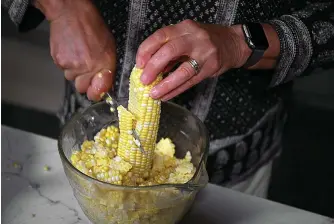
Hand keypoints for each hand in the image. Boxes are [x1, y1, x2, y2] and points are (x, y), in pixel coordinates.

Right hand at [35, 0, 115, 100]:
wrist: (71, 14)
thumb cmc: (92, 27)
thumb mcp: (109, 48)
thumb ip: (108, 67)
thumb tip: (106, 83)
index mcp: (103, 64)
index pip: (99, 91)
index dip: (96, 93)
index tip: (96, 92)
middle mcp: (87, 67)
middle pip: (82, 88)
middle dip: (84, 82)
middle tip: (86, 70)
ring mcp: (72, 65)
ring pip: (71, 78)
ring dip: (75, 71)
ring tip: (78, 55)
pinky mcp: (59, 61)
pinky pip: (62, 69)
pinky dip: (66, 63)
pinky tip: (71, 51)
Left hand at [136, 20, 250, 100]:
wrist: (233, 44)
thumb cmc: (204, 40)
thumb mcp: (186, 36)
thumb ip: (169, 49)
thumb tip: (149, 67)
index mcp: (184, 28)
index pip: (161, 36)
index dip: (147, 49)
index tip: (139, 63)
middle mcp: (195, 38)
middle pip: (170, 51)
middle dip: (153, 67)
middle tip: (144, 80)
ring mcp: (205, 54)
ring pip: (182, 71)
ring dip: (165, 84)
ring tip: (154, 94)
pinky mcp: (210, 69)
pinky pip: (190, 82)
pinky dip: (176, 90)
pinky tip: (166, 96)